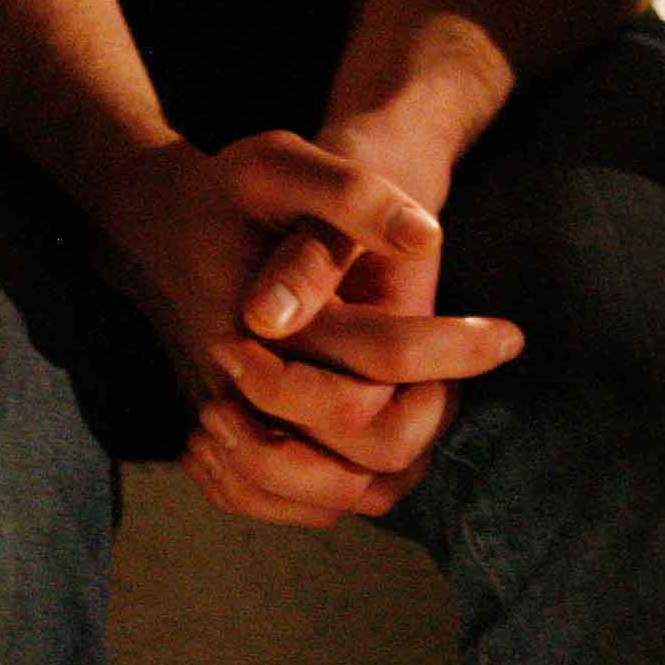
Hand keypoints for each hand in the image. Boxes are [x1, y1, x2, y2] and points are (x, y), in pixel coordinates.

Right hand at [91, 132, 518, 528]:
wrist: (155, 222)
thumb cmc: (229, 189)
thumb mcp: (280, 160)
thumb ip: (349, 197)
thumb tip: (425, 239)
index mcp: (271, 318)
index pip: (385, 357)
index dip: (457, 348)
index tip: (510, 334)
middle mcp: (248, 385)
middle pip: (367, 448)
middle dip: (431, 416)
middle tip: (455, 376)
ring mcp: (234, 420)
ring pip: (334, 498)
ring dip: (398, 463)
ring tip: (427, 406)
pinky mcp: (230, 438)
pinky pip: (293, 505)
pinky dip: (346, 492)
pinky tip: (380, 436)